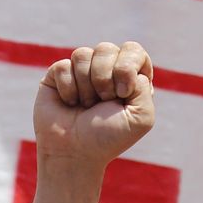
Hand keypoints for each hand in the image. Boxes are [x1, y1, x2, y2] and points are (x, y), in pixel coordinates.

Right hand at [34, 41, 153, 168]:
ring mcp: (81, 72)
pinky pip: (64, 66)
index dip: (128, 66)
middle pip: (107, 48)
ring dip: (86, 86)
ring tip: (85, 106)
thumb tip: (124, 67)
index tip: (123, 93)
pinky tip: (69, 104)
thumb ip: (145, 87)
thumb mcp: (141, 118)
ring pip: (83, 54)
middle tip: (102, 102)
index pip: (133, 50)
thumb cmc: (107, 139)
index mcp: (129, 78)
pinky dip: (68, 89)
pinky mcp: (58, 75)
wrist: (73, 154)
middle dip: (105, 78)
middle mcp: (105, 71)